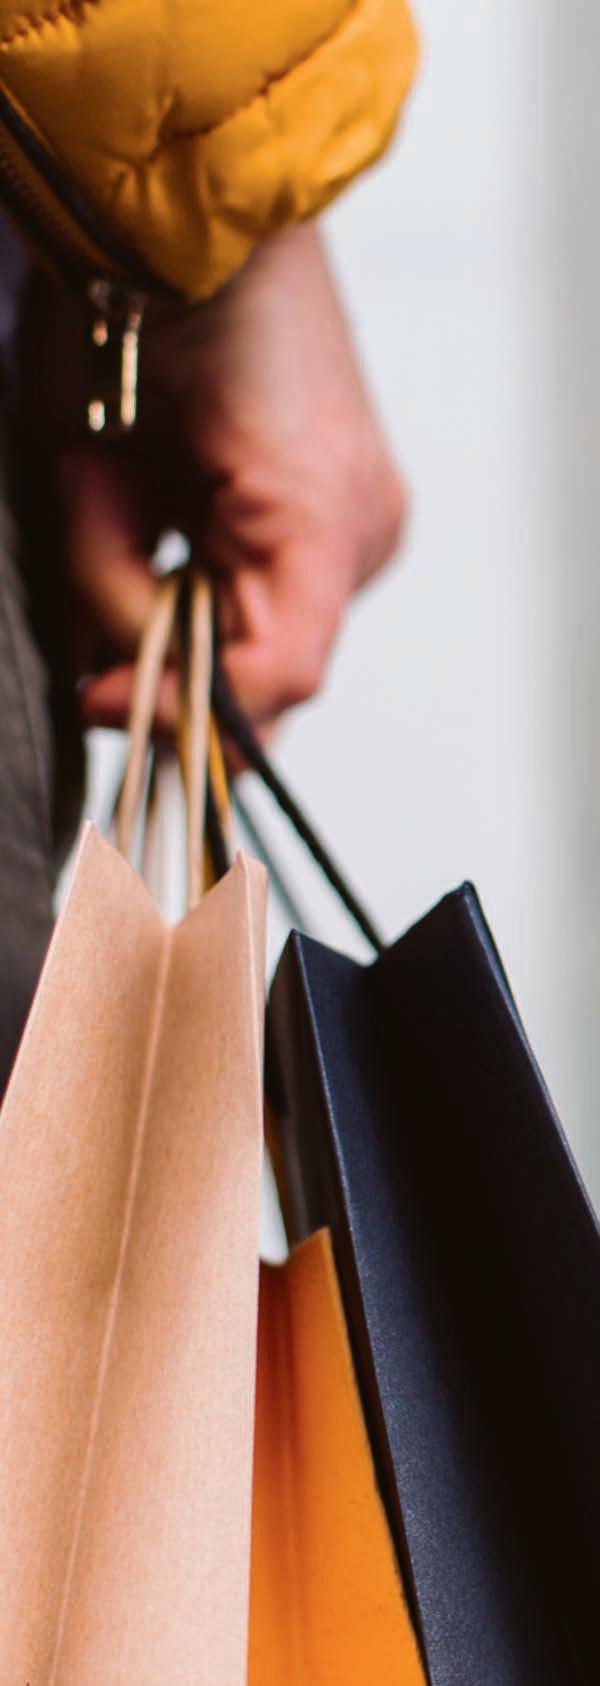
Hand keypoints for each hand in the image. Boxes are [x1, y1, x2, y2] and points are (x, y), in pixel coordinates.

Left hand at [63, 224, 407, 738]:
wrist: (189, 209)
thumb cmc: (139, 303)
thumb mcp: (95, 464)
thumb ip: (112, 590)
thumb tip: (106, 687)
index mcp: (320, 514)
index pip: (274, 677)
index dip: (180, 709)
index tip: (98, 698)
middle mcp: (360, 530)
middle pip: (268, 673)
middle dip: (169, 647)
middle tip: (94, 560)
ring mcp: (358, 522)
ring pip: (261, 638)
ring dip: (174, 601)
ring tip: (121, 495)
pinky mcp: (336, 511)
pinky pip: (266, 591)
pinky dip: (199, 579)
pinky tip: (158, 503)